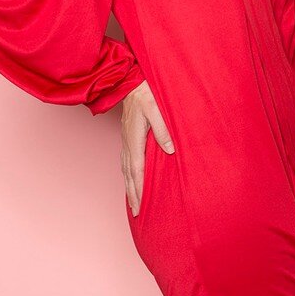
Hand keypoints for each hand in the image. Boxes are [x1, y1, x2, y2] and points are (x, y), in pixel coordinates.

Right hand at [120, 80, 174, 216]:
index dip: (139, 190)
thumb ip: (163, 130)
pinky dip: (127, 175)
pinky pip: (125, 161)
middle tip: (136, 213)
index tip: (141, 207)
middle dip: (133, 195)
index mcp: (134, 139)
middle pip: (129, 175)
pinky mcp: (126, 137)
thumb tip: (169, 150)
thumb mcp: (156, 110)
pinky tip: (130, 179)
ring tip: (133, 203)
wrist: (129, 82)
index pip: (137, 171)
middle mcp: (127, 143)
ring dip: (129, 187)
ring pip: (125, 170)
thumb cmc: (144, 94)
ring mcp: (125, 141)